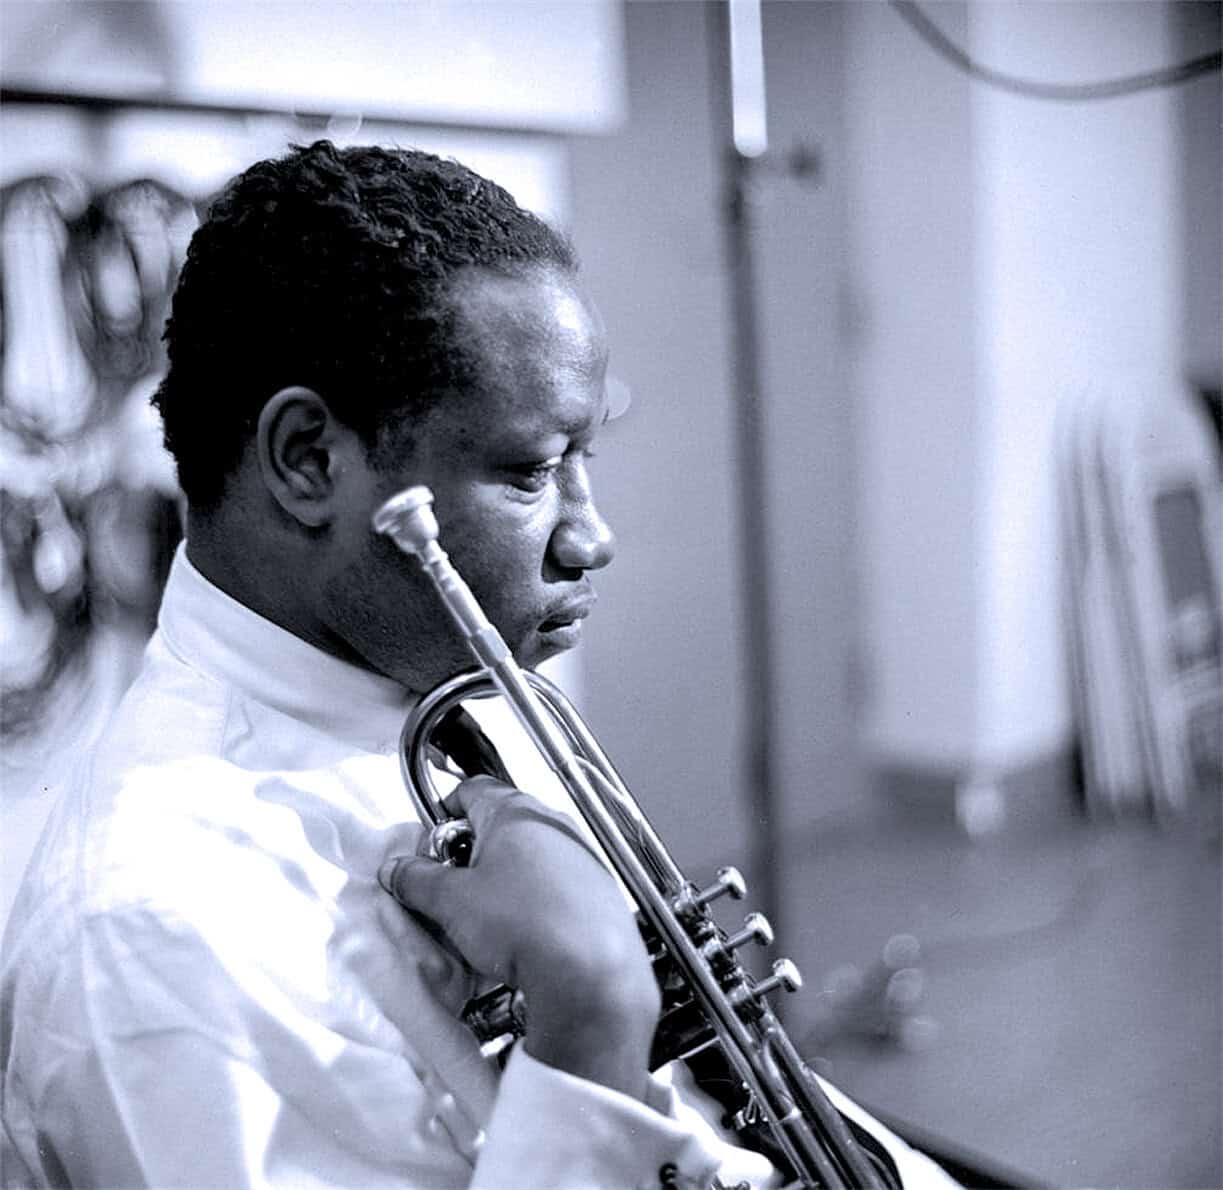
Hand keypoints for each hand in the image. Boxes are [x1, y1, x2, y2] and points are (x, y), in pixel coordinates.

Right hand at [379, 776, 659, 1100]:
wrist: (590, 972)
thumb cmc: (526, 924)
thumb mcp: (453, 902)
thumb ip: (418, 880)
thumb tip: (399, 870)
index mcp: (515, 812)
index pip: (471, 789)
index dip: (444, 811)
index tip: (430, 840)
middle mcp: (553, 825)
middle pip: (499, 826)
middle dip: (470, 855)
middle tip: (450, 888)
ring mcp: (580, 856)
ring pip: (528, 857)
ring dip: (502, 880)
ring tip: (485, 920)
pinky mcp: (597, 890)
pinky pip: (555, 886)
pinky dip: (533, 901)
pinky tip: (522, 934)